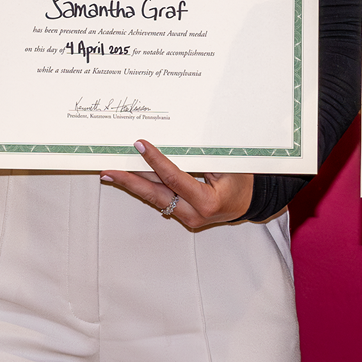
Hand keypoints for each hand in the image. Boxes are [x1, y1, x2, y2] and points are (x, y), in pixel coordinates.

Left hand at [102, 140, 252, 228]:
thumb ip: (200, 158)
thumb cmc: (243, 181)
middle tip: (109, 169)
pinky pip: (161, 200)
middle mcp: (194, 214)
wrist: (251, 202)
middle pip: (155, 194)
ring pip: (154, 198)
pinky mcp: (184, 216)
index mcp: (207, 202)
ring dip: (132, 185)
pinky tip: (131, 180)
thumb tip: (172, 144)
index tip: (140, 145)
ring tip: (111, 174)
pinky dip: (145, 188)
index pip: (174, 178)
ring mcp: (187, 218)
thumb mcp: (227, 165)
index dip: (156, 160)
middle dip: (130, 180)